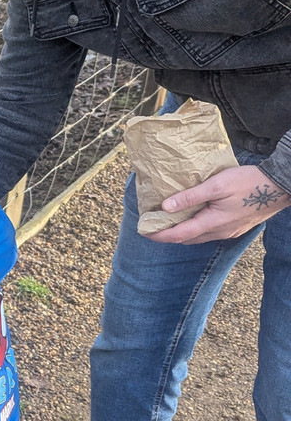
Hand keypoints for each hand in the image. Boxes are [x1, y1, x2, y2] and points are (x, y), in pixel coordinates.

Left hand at [146, 165, 290, 244]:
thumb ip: (190, 197)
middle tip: (152, 226)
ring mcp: (230, 231)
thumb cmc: (248, 182)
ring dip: (183, 231)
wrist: (280, 185)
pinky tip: (193, 217)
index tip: (144, 232)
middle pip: (188, 239)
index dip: (159, 235)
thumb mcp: (216, 185)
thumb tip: (166, 206)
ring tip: (169, 221)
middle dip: (168, 235)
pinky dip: (196, 227)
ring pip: (199, 236)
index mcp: (212, 223)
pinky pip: (210, 232)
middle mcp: (220, 232)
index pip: (178, 235)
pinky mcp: (236, 227)